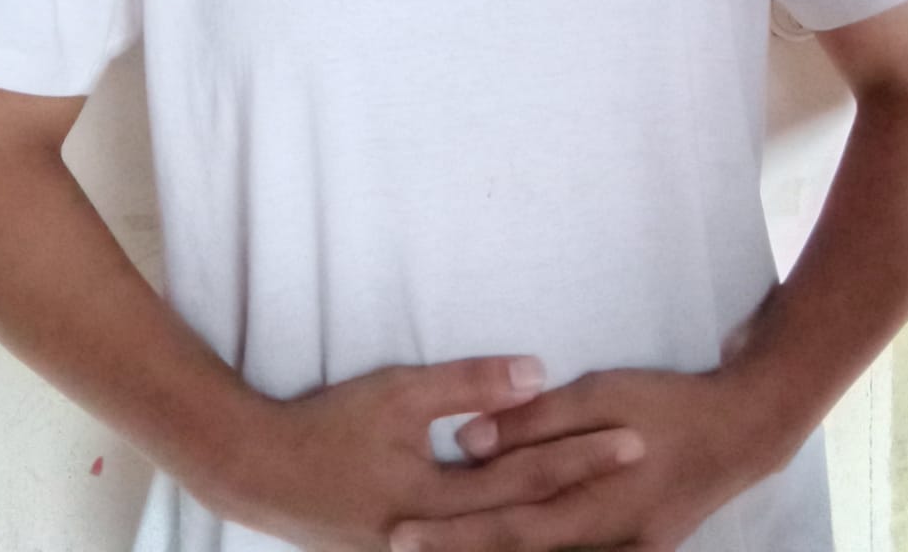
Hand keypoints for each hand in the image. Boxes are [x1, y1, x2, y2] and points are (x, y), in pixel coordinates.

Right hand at [206, 355, 646, 550]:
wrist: (262, 475)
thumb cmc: (331, 425)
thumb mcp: (399, 392)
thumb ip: (467, 385)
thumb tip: (536, 373)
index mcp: (440, 503)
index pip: (530, 476)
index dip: (583, 454)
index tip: (634, 435)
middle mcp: (440, 547)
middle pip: (534, 526)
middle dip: (593, 498)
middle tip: (645, 470)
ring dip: (567, 537)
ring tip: (624, 519)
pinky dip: (524, 549)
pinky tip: (553, 540)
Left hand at [387, 366, 777, 551]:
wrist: (741, 432)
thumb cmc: (664, 402)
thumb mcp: (600, 393)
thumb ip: (535, 420)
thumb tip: (469, 440)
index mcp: (592, 496)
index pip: (506, 520)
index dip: (451, 530)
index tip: (400, 532)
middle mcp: (606, 538)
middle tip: (400, 549)